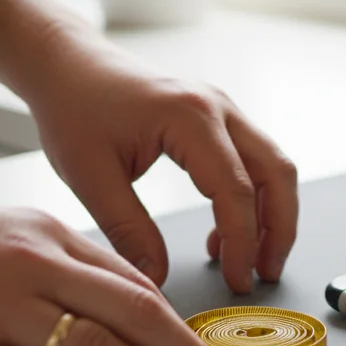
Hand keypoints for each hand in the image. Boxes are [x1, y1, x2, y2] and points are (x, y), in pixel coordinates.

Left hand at [23, 26, 297, 294]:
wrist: (67, 65)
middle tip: (265, 274)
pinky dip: (251, 200)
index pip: (235, 189)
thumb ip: (127, 230)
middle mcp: (218, 108)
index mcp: (189, 117)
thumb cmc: (73, 107)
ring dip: (272, 216)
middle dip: (278, 230)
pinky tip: (222, 235)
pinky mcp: (218, 118)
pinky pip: (253, 162)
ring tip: (255, 261)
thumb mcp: (89, 177)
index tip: (236, 280)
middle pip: (276, 173)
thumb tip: (156, 277)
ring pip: (273, 167)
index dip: (242, 242)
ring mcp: (223, 109)